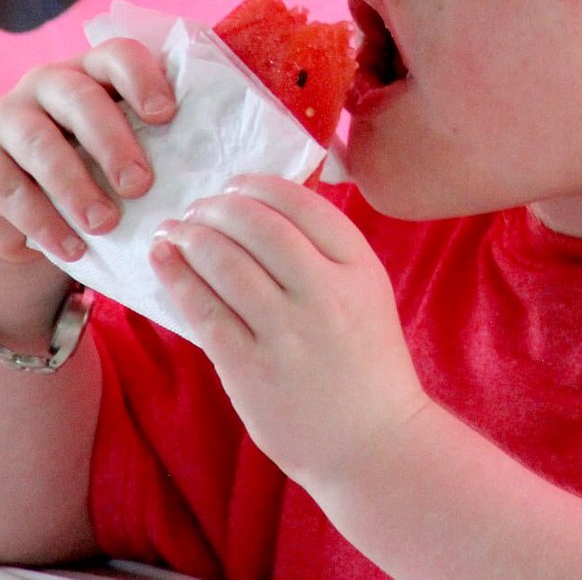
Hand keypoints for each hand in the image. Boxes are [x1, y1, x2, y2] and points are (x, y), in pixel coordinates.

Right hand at [0, 41, 173, 267]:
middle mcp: (51, 83)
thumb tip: (224, 167)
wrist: (47, 202)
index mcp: (97, 70)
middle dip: (113, 142)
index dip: (142, 79)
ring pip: (39, 143)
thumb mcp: (138, 143)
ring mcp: (12, 118)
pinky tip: (71, 248)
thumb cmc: (112, 165)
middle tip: (140, 185)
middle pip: (80, 100)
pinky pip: (7, 187)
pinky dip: (40, 221)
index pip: (119, 55)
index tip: (166, 115)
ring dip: (74, 187)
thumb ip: (167, 139)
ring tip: (106, 224)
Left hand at [149, 174, 425, 488]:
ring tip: (174, 230)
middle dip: (218, 207)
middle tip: (198, 208)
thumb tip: (264, 210)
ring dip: (191, 237)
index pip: (303, 204)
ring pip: (226, 263)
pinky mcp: (250, 369)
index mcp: (359, 268)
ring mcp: (287, 332)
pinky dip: (177, 278)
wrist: (372, 441)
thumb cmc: (368, 362)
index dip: (259, 186)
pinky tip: (164, 260)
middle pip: (260, 226)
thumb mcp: (367, 292)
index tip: (235, 184)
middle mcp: (325, 293)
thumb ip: (328, 253)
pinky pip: (204, 311)